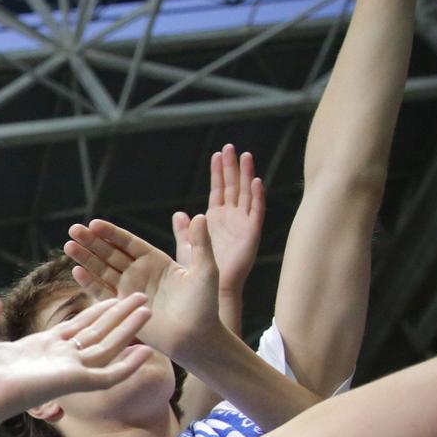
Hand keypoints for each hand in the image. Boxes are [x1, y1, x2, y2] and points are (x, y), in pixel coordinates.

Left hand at [0, 293, 153, 422]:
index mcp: (39, 348)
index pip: (76, 327)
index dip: (95, 312)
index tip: (112, 298)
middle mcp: (58, 359)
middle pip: (97, 333)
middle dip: (118, 315)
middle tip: (140, 297)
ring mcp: (68, 370)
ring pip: (108, 347)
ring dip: (128, 329)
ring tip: (148, 309)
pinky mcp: (74, 382)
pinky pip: (108, 376)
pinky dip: (128, 365)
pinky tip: (146, 351)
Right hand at [65, 214, 221, 363]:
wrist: (196, 338)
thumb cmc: (205, 305)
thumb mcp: (206, 270)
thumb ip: (201, 243)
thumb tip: (200, 215)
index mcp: (156, 260)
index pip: (128, 243)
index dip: (111, 233)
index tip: (94, 224)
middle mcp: (139, 273)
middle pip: (110, 253)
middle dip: (91, 241)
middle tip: (73, 229)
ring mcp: (128, 290)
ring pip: (102, 270)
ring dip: (85, 258)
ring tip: (68, 246)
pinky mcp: (122, 308)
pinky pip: (102, 292)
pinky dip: (89, 282)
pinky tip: (77, 271)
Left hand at [195, 144, 263, 301]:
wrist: (214, 289)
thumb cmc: (201, 272)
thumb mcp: (188, 247)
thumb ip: (184, 230)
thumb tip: (179, 213)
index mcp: (216, 218)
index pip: (218, 189)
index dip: (218, 172)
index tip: (216, 153)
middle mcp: (231, 217)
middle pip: (232, 186)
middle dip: (231, 167)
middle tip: (230, 147)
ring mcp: (243, 224)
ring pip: (245, 194)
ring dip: (246, 175)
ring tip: (245, 156)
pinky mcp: (252, 234)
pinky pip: (256, 212)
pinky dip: (257, 197)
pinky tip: (256, 181)